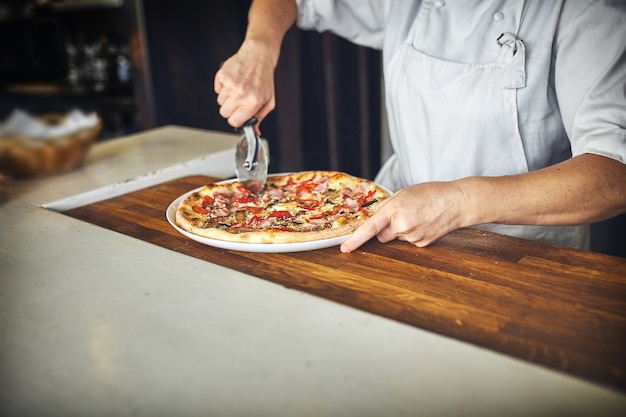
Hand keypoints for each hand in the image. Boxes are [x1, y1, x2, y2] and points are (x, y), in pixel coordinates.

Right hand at [214, 41, 276, 133]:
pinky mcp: (223, 75)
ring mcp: (231, 84)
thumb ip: (260, 117)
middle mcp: (242, 93)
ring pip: (220, 102)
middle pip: (224, 113)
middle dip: (230, 109)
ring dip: (227, 98)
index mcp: (253, 102)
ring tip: (238, 89)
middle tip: (238, 100)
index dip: (235, 120)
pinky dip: (223, 88)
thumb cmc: (264, 79)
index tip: (238, 115)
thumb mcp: (268, 101)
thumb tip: (255, 132)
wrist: (258, 57)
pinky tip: (233, 82)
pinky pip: (217, 90)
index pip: (235, 121)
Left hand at [340, 181, 468, 251]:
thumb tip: (374, 217)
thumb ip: (387, 205)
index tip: (345, 248)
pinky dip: (412, 234)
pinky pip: (408, 241)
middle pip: (381, 235)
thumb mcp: (405, 192)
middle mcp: (403, 225)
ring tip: (417, 217)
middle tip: (402, 215)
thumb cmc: (432, 194)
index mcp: (395, 209)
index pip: (370, 228)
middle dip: (385, 228)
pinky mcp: (422, 244)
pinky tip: (424, 223)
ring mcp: (413, 237)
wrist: (458, 203)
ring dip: (400, 230)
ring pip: (396, 238)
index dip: (355, 239)